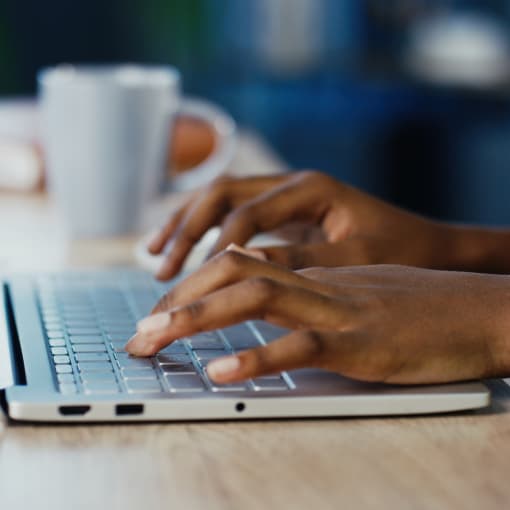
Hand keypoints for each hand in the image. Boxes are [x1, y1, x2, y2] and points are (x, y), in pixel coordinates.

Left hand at [125, 249, 509, 384]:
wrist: (478, 308)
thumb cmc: (418, 307)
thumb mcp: (353, 296)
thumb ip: (309, 299)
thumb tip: (265, 311)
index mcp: (313, 272)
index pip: (240, 264)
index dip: (193, 285)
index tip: (160, 313)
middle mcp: (318, 283)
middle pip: (234, 272)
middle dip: (179, 298)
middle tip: (139, 331)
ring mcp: (338, 310)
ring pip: (257, 298)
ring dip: (199, 318)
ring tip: (155, 339)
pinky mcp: (362, 343)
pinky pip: (302, 345)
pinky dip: (259, 357)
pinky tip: (222, 372)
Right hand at [148, 171, 455, 280]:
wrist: (426, 245)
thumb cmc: (399, 250)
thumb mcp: (355, 258)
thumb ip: (302, 260)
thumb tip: (244, 269)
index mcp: (310, 188)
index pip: (247, 213)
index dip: (218, 245)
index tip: (196, 281)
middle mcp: (291, 184)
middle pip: (221, 194)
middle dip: (186, 230)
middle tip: (162, 268)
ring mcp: (284, 196)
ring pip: (218, 200)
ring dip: (184, 226)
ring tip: (154, 257)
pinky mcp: (281, 214)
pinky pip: (230, 216)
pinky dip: (202, 232)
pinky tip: (183, 252)